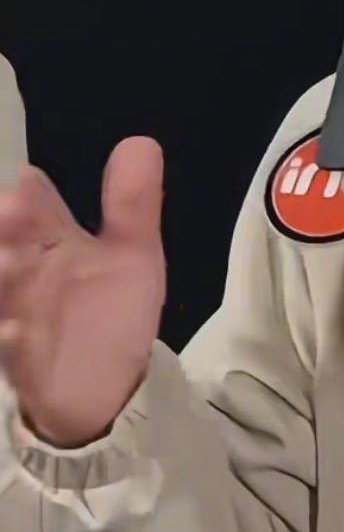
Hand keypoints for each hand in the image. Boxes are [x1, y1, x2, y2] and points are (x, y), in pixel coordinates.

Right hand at [0, 139, 166, 447]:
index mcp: (49, 237)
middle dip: (6, 227)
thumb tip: (142, 142)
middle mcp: (22, 266)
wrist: (102, 390)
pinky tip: (15, 334)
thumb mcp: (132, 258)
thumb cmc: (109, 315)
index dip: (26, 196)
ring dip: (2, 275)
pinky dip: (7, 337)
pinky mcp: (11, 355)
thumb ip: (132, 206)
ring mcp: (11, 308)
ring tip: (11, 263)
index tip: (27, 191)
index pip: (28, 200)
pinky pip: (2, 343)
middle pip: (5, 236)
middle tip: (13, 214)